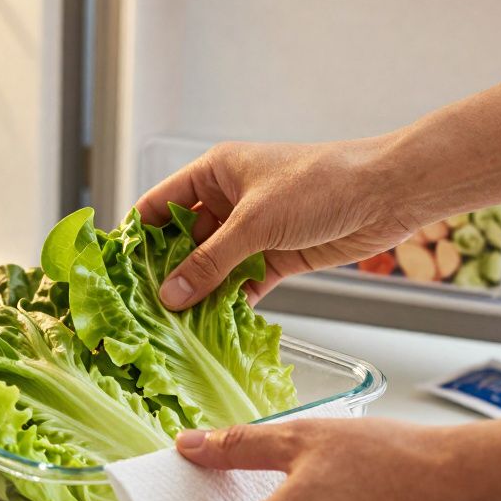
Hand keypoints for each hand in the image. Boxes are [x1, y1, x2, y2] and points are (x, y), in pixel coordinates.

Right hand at [134, 137, 415, 308]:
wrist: (386, 194)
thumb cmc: (321, 184)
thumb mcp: (256, 222)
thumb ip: (211, 261)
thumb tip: (170, 294)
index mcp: (215, 173)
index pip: (159, 205)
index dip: (136, 235)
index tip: (114, 271)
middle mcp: (229, 201)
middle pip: (182, 241)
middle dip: (165, 273)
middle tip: (141, 309)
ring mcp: (252, 231)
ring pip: (211, 266)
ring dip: (197, 293)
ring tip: (171, 326)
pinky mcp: (276, 257)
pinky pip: (241, 284)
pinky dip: (228, 303)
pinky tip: (211, 328)